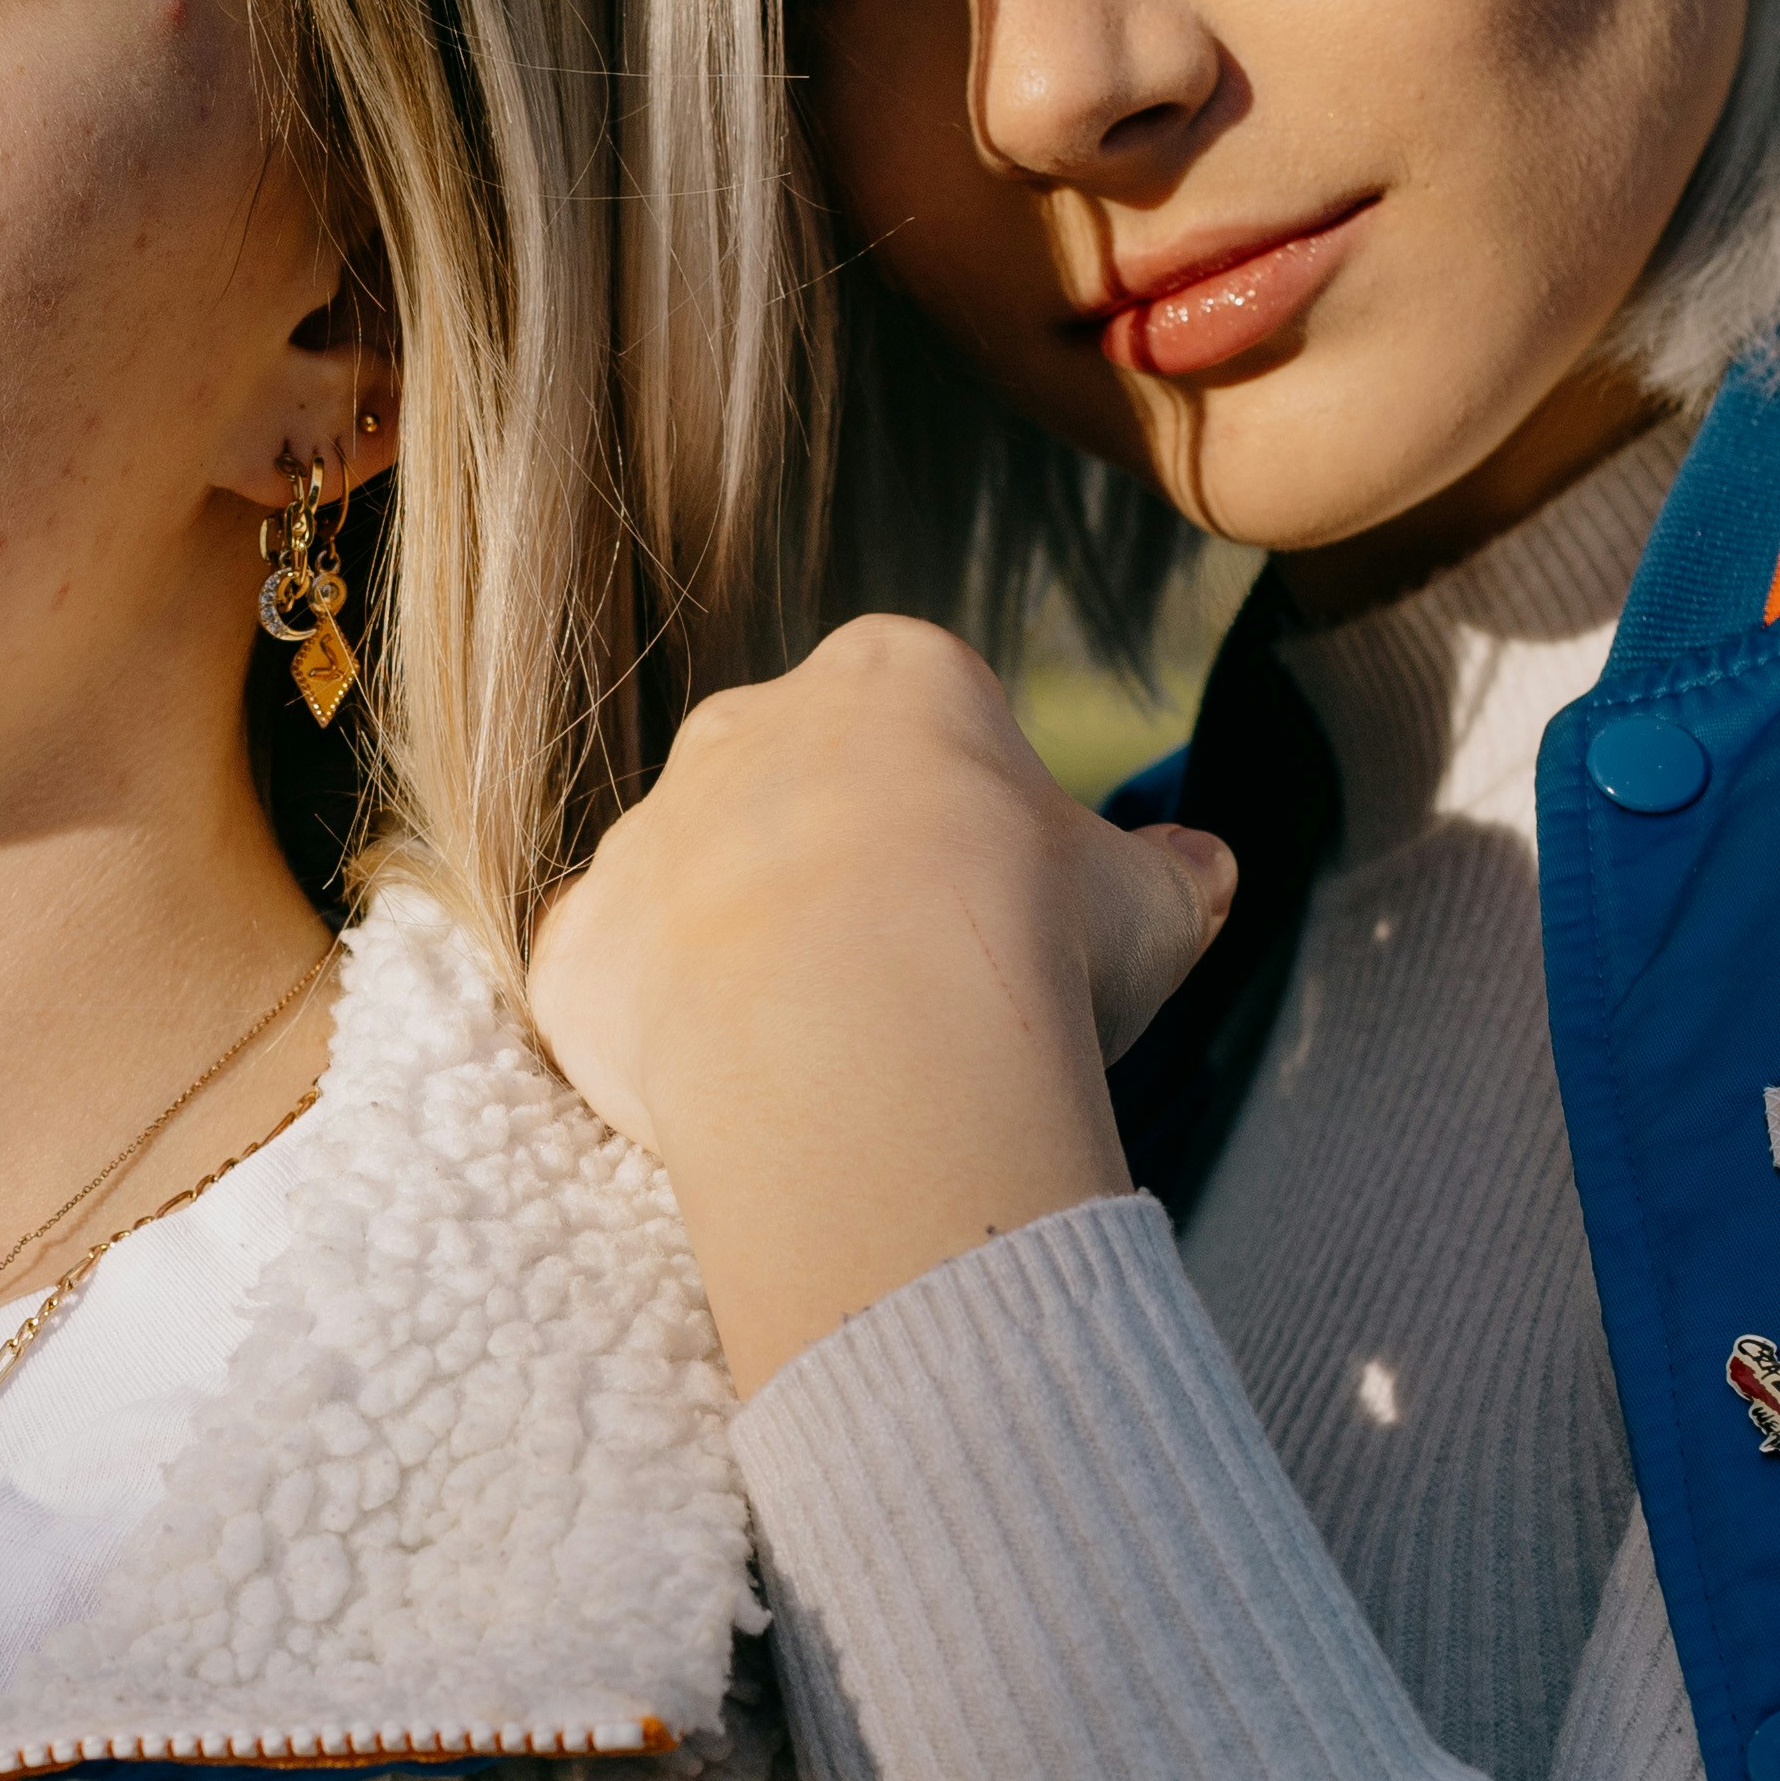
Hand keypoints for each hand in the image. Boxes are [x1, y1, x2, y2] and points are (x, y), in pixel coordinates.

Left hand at [529, 615, 1233, 1394]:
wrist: (868, 1042)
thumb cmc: (1030, 947)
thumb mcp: (1156, 906)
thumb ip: (1174, 871)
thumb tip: (1201, 862)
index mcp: (895, 679)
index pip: (925, 720)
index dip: (970, 824)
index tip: (1002, 911)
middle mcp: (748, 727)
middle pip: (795, 789)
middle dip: (842, 875)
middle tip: (913, 993)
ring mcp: (649, 833)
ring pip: (694, 886)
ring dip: (744, 957)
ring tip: (827, 1064)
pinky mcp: (578, 946)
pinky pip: (611, 984)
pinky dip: (656, 1038)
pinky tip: (735, 1101)